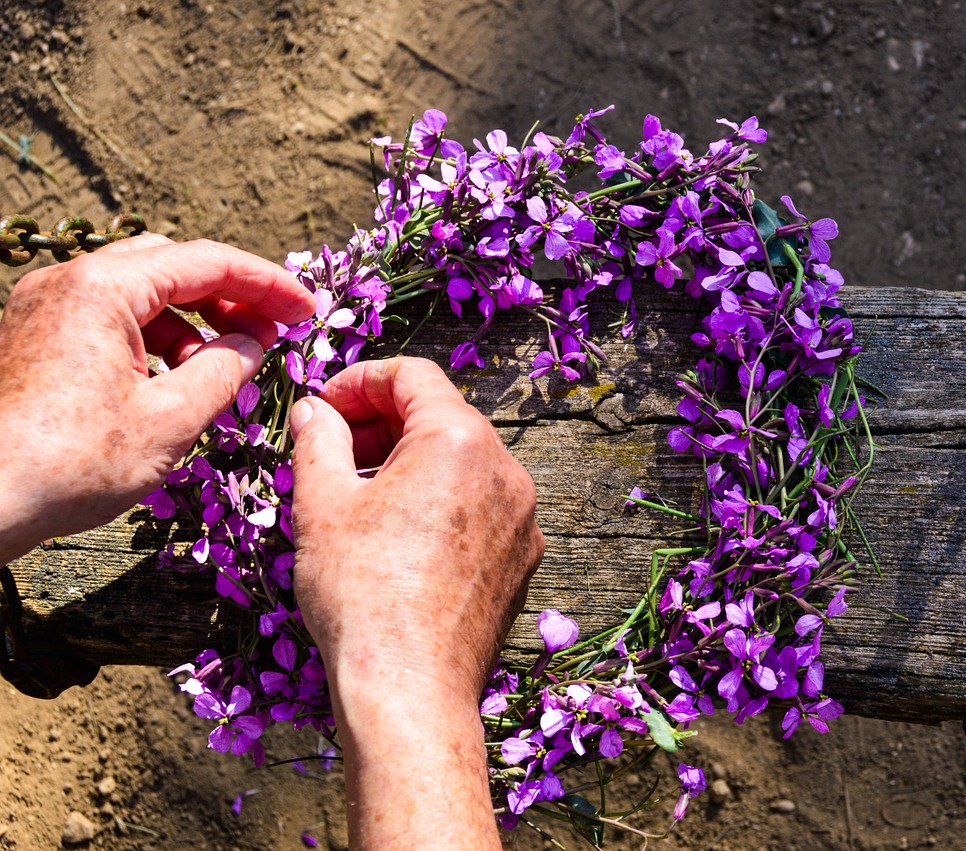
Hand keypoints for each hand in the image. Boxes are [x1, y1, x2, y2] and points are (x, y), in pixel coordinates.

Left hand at [0, 235, 315, 561]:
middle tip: (271, 332)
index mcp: (102, 288)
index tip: (305, 309)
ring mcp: (45, 310)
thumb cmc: (69, 462)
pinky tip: (175, 381)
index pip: (206, 262)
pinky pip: (108, 321)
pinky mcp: (35, 340)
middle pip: (170, 267)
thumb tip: (253, 343)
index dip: (266, 284)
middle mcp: (68, 284)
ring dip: (192, 323)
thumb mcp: (171, 417)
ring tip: (224, 367)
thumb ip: (226, 368)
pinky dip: (154, 340)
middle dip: (228, 297)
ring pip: (139, 294)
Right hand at [289, 357, 543, 848]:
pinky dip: (441, 504)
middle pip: (441, 417)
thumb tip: (313, 410)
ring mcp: (523, 516)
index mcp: (460, 440)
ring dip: (410, 464)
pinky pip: (481, 508)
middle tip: (331, 452)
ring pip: (463, 464)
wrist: (410, 688)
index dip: (358, 382)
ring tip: (359, 498)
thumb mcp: (322, 505)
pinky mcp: (523, 556)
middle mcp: (506, 469)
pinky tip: (398, 538)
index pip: (411, 376)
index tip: (322, 409)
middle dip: (382, 425)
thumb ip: (317, 440)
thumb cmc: (361, 595)